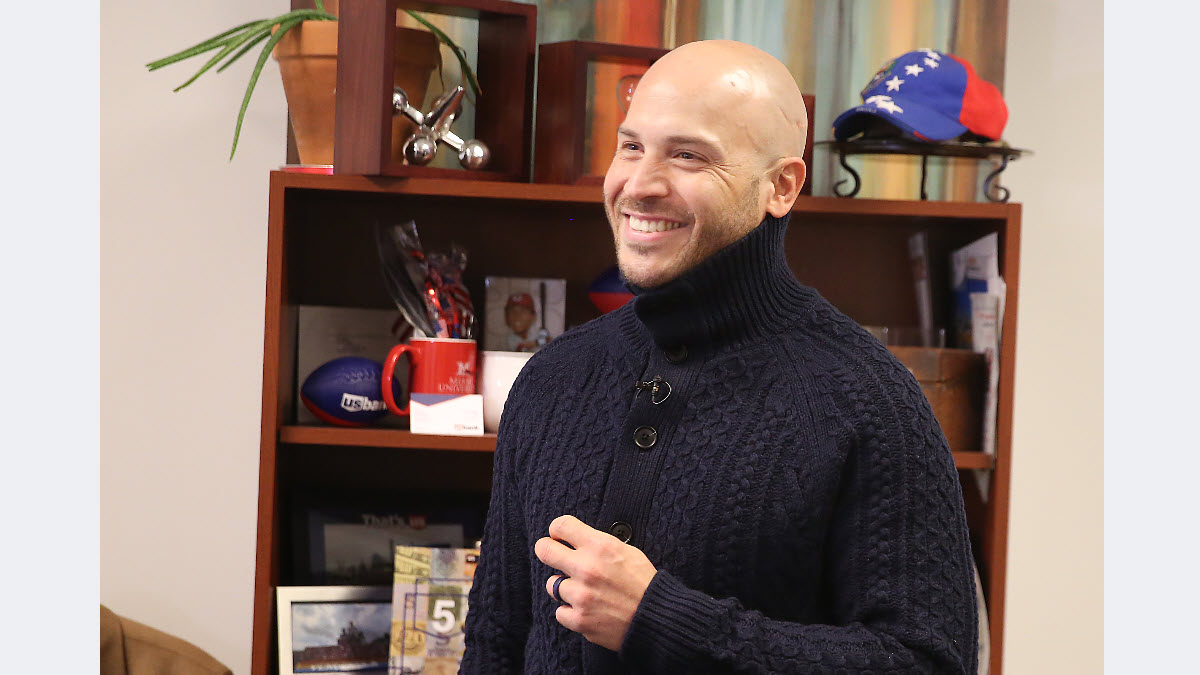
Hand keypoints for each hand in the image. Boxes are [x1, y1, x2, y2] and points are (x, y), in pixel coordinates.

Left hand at [534, 515, 657, 650]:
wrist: (657, 618)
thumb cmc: (644, 583)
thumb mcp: (627, 551)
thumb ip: (599, 544)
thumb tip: (576, 540)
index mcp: (600, 546)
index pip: (561, 525)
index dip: (557, 530)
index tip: (559, 537)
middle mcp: (587, 568)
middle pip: (544, 550)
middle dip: (547, 551)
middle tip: (555, 557)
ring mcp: (581, 595)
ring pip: (552, 585)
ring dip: (565, 588)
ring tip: (584, 591)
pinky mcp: (579, 620)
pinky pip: (560, 612)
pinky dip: (571, 612)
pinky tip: (587, 610)